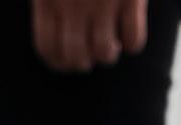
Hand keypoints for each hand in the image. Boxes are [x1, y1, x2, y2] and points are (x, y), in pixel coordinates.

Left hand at [33, 0, 148, 72]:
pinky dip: (132, 43)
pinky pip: (133, 41)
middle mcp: (72, 3)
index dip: (59, 62)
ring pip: (105, 54)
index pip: (47, 49)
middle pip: (76, 58)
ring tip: (110, 40)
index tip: (68, 59)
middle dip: (83, 61)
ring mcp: (102, 2)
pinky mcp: (130, 0)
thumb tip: (55, 47)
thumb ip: (49, 6)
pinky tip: (127, 29)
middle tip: (88, 49)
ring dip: (108, 53)